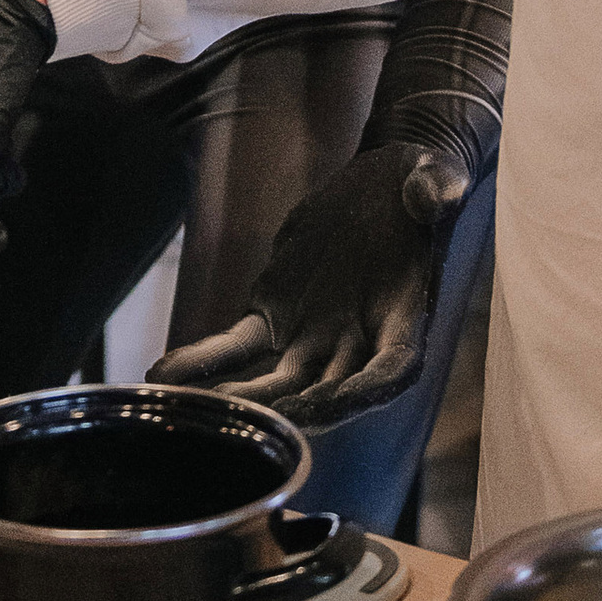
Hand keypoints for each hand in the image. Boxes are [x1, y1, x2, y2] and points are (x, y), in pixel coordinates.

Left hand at [152, 134, 475, 430]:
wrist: (383, 185)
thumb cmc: (421, 185)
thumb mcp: (435, 179)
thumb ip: (437, 190)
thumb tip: (432, 194)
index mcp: (404, 319)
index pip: (389, 371)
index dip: (362, 391)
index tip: (333, 402)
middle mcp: (357, 341)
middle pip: (328, 389)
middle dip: (297, 408)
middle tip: (265, 421)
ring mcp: (312, 333)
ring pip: (278, 380)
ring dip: (245, 398)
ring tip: (203, 409)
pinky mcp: (273, 314)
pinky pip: (237, 345)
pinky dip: (204, 361)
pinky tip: (165, 373)